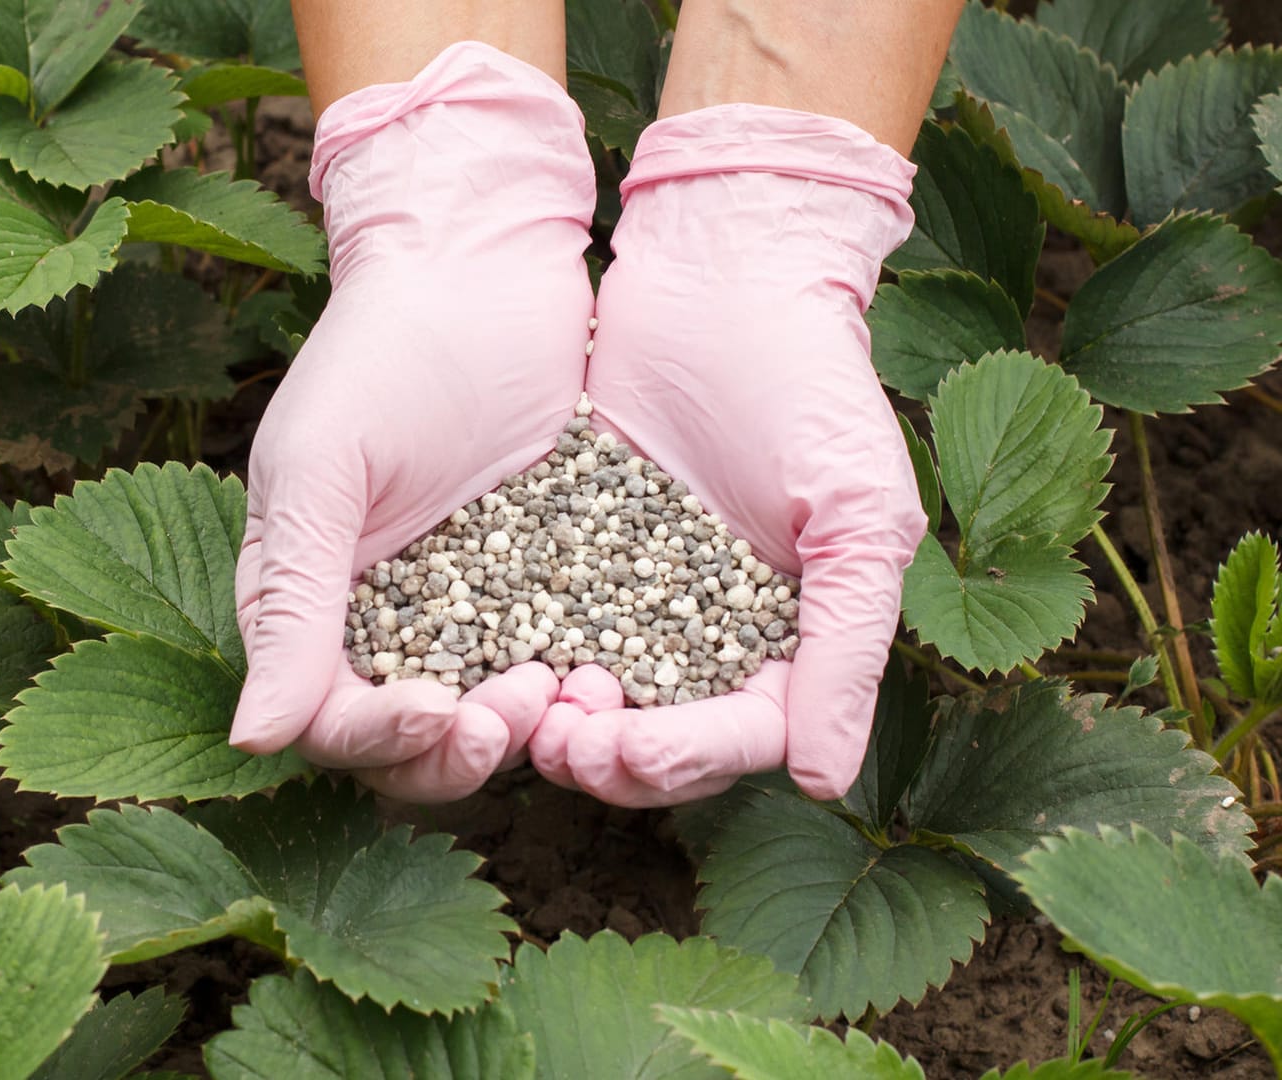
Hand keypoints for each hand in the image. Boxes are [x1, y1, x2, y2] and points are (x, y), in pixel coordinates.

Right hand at [229, 42, 596, 801]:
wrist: (481, 266)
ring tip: (569, 692)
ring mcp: (466, 607)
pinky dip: (574, 686)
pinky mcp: (541, 583)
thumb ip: (292, 603)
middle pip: (408, 745)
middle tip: (516, 711)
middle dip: (458, 750)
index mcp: (305, 602)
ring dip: (521, 732)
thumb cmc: (378, 353)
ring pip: (484, 721)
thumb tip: (254, 739)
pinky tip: (608, 672)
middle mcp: (380, 621)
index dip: (379, 737)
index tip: (438, 709)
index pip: (329, 720)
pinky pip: (553, 662)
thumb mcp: (322, 472)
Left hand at [528, 104, 925, 805]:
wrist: (722, 275)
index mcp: (786, 642)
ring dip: (553, 723)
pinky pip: (532, 624)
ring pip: (587, 700)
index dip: (688, 759)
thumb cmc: (813, 386)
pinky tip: (483, 658)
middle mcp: (703, 636)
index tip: (636, 749)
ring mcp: (627, 596)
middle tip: (562, 741)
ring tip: (524, 709)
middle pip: (655, 741)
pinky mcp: (561, 553)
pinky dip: (511, 654)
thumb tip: (825, 784)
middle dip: (609, 758)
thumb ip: (848, 647)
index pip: (739, 738)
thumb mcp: (856, 516)